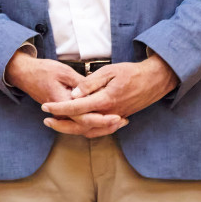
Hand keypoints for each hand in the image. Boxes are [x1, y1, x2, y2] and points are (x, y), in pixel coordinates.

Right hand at [4, 50, 125, 137]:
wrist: (24, 74)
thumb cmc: (43, 70)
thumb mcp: (63, 71)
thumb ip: (81, 83)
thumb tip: (98, 92)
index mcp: (61, 101)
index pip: (84, 116)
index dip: (102, 118)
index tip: (117, 115)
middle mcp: (60, 113)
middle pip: (85, 127)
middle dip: (105, 126)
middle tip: (122, 121)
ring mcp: (60, 115)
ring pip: (82, 129)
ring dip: (100, 128)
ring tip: (118, 122)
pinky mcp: (61, 114)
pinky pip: (78, 124)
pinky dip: (92, 124)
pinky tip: (105, 120)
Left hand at [40, 54, 178, 126]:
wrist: (155, 80)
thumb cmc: (132, 72)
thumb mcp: (109, 71)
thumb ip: (90, 83)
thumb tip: (74, 94)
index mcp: (105, 100)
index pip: (77, 107)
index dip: (59, 107)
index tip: (45, 107)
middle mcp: (110, 113)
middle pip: (81, 125)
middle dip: (61, 124)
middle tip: (46, 120)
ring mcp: (115, 118)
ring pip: (91, 131)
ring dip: (73, 129)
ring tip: (57, 124)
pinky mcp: (119, 118)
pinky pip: (101, 130)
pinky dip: (88, 130)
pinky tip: (78, 126)